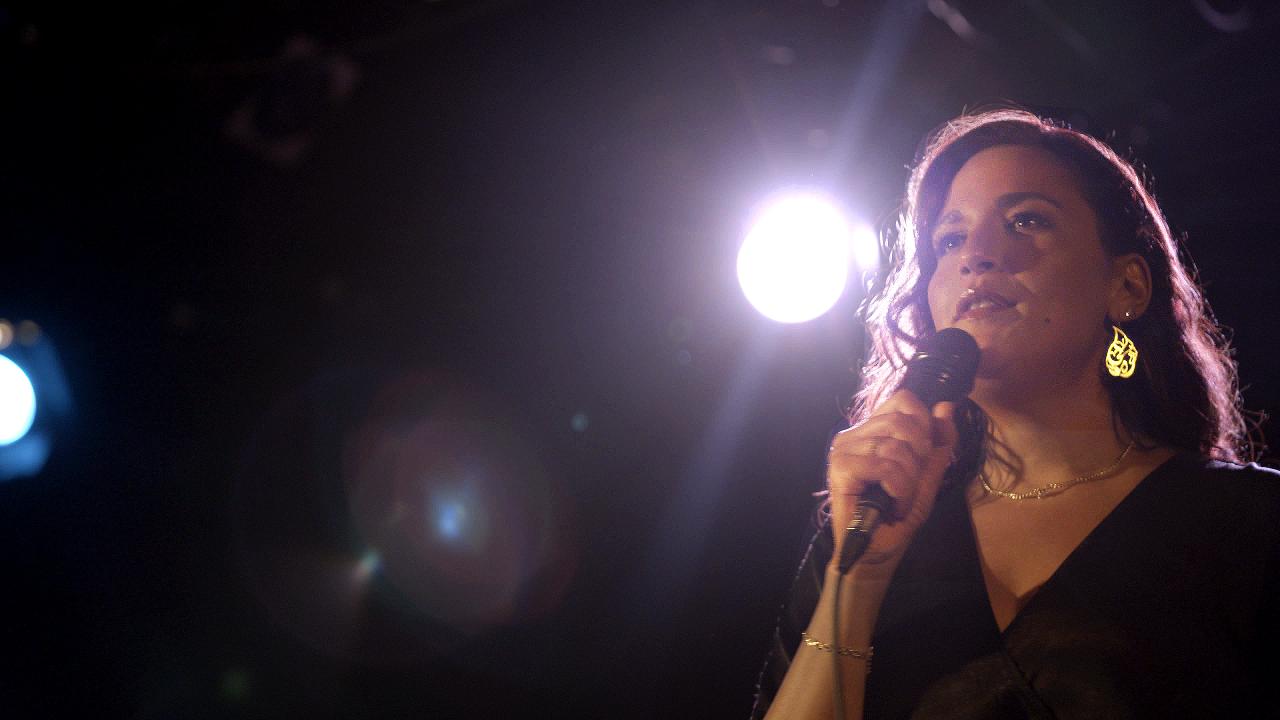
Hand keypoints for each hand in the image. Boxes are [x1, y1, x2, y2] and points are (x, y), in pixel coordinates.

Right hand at [826, 391, 957, 573]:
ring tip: (900, 500)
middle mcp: (854, 434)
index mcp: (872, 429)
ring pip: (895, 447)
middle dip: (919, 457)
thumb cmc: (897, 517)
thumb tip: (947, 406)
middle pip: (902, 422)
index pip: (903, 400)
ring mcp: (844, 450)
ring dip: (909, 481)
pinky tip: (893, 505)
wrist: (876, 552)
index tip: (922, 456)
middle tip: (910, 484)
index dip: (923, 424)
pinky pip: (884, 466)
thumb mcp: (928, 475)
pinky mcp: (840, 468)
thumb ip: (939, 443)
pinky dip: (899, 489)